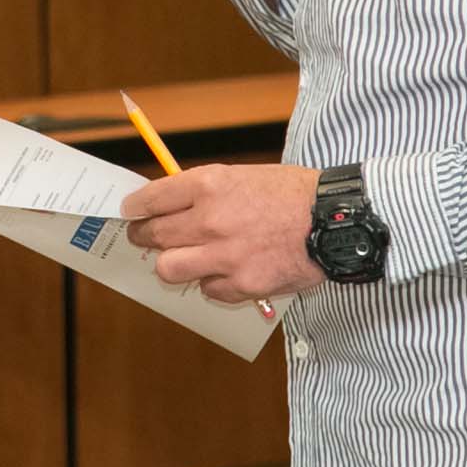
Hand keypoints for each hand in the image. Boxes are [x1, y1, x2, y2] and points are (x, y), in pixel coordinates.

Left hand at [117, 162, 327, 304]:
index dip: (134, 209)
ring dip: (171, 264)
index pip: (151, 199)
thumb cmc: (294, 194)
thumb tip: (173, 206)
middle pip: (153, 236)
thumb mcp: (243, 177)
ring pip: (169, 269)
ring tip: (179, 260)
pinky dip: (211, 284)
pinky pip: (208, 290)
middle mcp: (209, 220)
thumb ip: (206, 193)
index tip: (130, 213)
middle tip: (144, 238)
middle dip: (143, 237)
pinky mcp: (243, 285)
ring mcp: (224, 255)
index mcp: (209, 186)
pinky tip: (223, 273)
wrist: (336, 221)